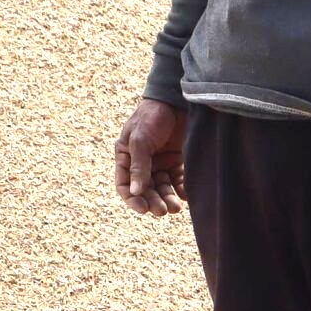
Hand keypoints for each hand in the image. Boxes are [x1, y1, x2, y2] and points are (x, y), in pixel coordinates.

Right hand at [113, 98, 186, 215]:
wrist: (177, 99)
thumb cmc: (152, 116)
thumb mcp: (140, 140)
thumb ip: (139, 166)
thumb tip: (135, 192)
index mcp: (126, 156)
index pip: (125, 184)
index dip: (132, 199)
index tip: (143, 209)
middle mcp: (142, 162)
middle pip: (145, 189)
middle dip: (153, 201)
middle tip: (162, 211)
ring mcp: (160, 161)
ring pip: (162, 188)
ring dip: (167, 198)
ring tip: (174, 208)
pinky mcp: (176, 160)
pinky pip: (177, 180)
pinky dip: (181, 189)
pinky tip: (185, 195)